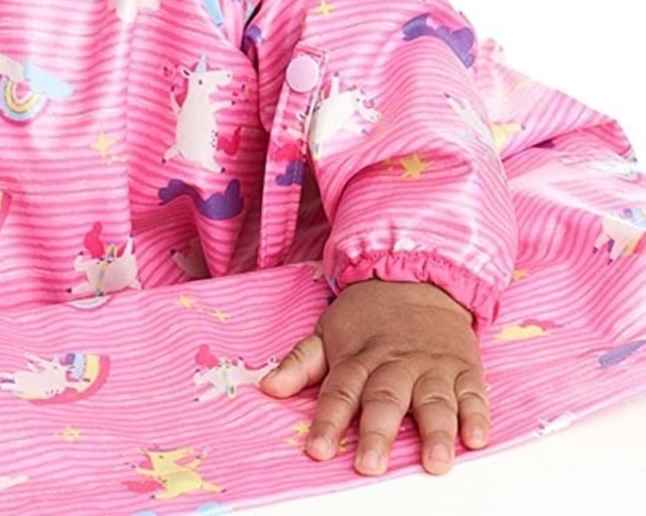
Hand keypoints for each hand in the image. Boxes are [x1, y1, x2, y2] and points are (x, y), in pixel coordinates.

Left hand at [258, 278, 488, 474]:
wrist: (417, 278)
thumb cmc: (367, 317)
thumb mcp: (327, 331)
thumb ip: (300, 362)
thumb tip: (267, 387)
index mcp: (359, 358)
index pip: (339, 392)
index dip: (327, 422)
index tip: (316, 450)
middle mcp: (396, 364)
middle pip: (384, 399)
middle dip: (377, 432)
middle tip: (370, 465)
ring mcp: (432, 366)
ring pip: (433, 400)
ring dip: (435, 432)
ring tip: (434, 462)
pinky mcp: (465, 368)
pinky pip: (474, 394)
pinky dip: (477, 415)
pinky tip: (476, 438)